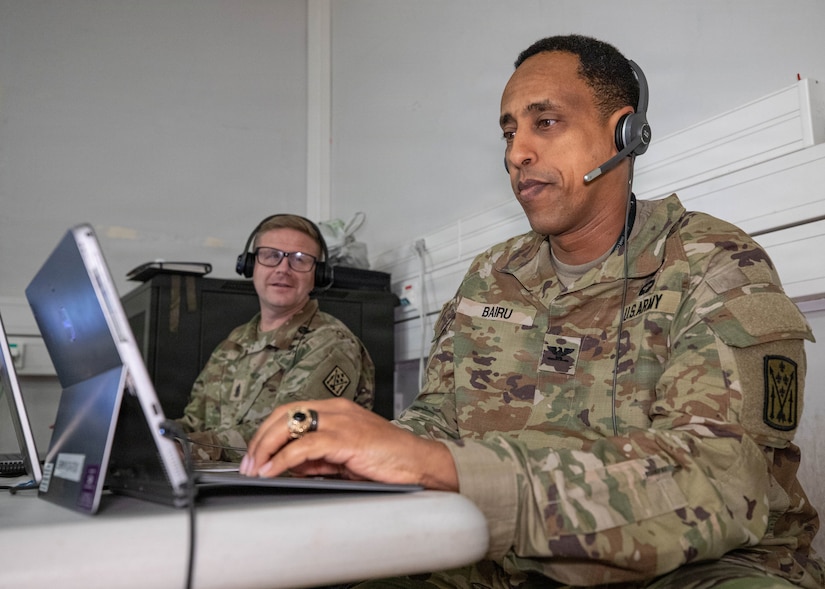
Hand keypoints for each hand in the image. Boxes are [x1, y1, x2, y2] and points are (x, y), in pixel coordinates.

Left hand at [240, 398, 458, 490]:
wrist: (420, 464)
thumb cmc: (388, 461)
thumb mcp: (345, 458)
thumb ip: (319, 458)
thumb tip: (290, 465)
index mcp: (336, 409)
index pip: (290, 411)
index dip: (266, 432)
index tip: (254, 455)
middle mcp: (336, 409)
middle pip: (284, 414)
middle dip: (259, 440)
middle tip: (248, 464)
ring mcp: (341, 421)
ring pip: (289, 425)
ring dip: (266, 449)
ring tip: (255, 469)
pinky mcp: (346, 438)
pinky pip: (304, 446)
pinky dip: (283, 459)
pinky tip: (274, 471)